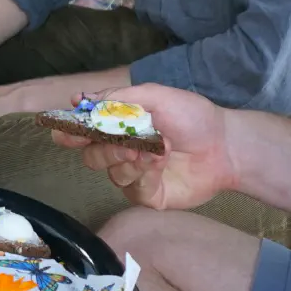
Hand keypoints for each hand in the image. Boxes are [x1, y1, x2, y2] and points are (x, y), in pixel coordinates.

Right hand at [47, 84, 235, 211]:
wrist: (225, 146)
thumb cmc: (193, 117)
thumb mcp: (155, 96)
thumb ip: (118, 98)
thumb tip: (81, 99)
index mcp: (121, 124)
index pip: (84, 130)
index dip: (70, 131)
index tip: (64, 131)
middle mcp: (122, 150)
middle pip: (91, 155)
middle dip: (104, 147)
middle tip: (125, 143)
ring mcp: (134, 174)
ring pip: (110, 172)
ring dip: (128, 159)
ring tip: (155, 150)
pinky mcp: (147, 194)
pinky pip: (131, 188)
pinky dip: (143, 174)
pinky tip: (160, 163)